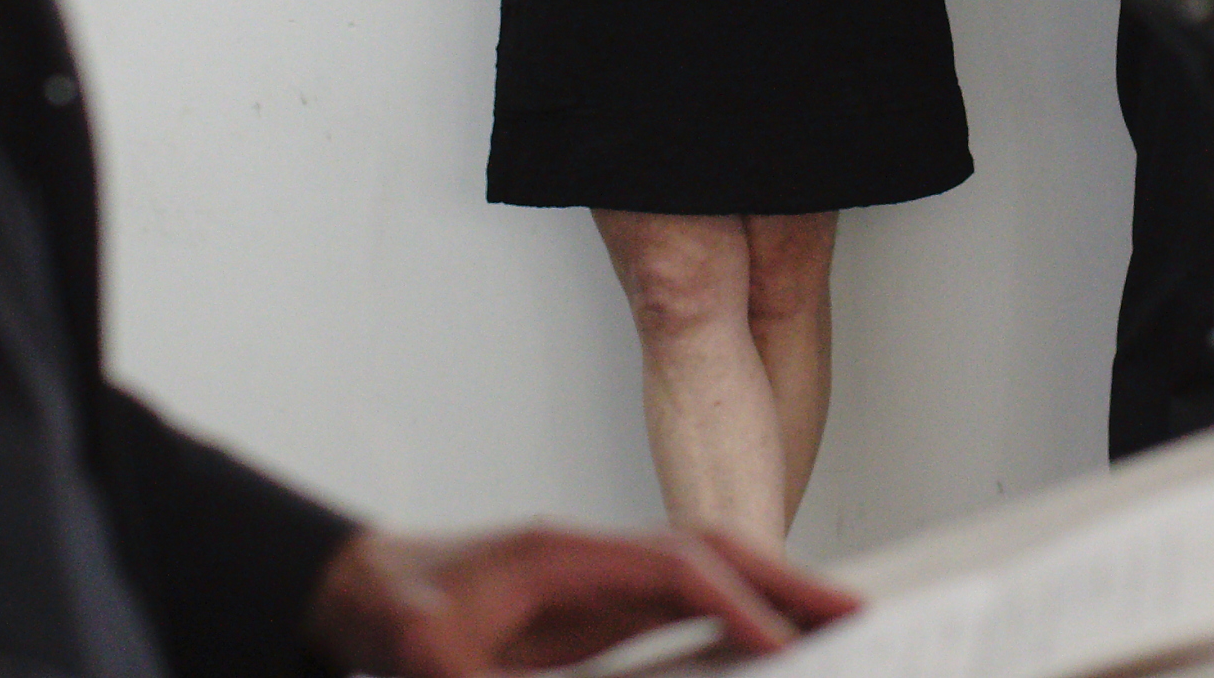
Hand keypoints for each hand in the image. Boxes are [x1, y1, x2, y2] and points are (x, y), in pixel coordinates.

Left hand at [308, 523, 858, 675]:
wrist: (355, 589)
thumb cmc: (388, 612)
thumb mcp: (425, 660)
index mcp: (561, 555)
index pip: (674, 569)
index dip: (735, 604)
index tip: (784, 645)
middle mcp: (593, 560)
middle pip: (712, 554)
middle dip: (786, 582)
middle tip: (857, 615)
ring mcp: (600, 583)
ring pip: (708, 575)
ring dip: (773, 596)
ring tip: (837, 626)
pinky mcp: (597, 614)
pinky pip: (685, 607)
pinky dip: (737, 617)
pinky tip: (770, 646)